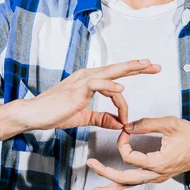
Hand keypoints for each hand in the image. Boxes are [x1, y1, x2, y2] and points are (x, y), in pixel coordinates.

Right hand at [15, 59, 160, 130]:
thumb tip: (120, 124)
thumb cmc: (55, 113)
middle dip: (138, 67)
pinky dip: (110, 86)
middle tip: (155, 66)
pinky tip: (121, 89)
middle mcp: (88, 76)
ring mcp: (83, 80)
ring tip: (146, 67)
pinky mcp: (77, 89)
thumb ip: (102, 119)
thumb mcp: (84, 117)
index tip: (143, 86)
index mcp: (90, 81)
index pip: (116, 76)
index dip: (132, 77)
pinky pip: (97, 84)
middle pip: (117, 69)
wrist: (35, 114)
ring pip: (111, 72)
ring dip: (130, 69)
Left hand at [86, 116, 189, 189]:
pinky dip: (123, 184)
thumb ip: (146, 124)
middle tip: (91, 165)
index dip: (123, 142)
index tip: (125, 130)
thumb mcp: (170, 123)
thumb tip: (127, 126)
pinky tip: (113, 185)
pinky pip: (137, 182)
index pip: (130, 157)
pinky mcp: (158, 175)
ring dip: (112, 187)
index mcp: (158, 162)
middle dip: (106, 175)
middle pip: (125, 180)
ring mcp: (157, 177)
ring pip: (130, 185)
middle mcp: (156, 174)